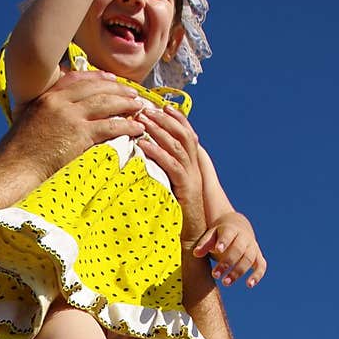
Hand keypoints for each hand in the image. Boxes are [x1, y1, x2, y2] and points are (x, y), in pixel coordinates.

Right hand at [0, 69, 144, 180]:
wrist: (13, 169)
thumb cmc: (14, 154)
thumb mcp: (25, 123)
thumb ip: (40, 115)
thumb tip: (46, 119)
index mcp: (46, 97)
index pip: (78, 80)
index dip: (98, 78)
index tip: (112, 79)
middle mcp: (59, 102)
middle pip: (96, 89)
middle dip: (118, 89)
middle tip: (133, 93)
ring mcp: (70, 117)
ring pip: (106, 104)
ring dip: (126, 104)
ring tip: (140, 106)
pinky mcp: (79, 136)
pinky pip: (110, 127)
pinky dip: (127, 126)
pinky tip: (137, 128)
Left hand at [134, 104, 205, 241]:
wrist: (192, 234)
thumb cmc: (178, 211)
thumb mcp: (172, 184)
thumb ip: (166, 169)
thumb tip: (147, 153)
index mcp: (193, 163)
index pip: (187, 133)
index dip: (176, 117)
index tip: (162, 105)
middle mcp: (195, 166)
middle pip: (183, 134)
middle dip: (165, 119)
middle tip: (146, 108)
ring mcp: (192, 176)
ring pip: (177, 146)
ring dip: (159, 131)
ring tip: (142, 120)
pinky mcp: (185, 188)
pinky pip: (171, 165)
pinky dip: (157, 153)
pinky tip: (143, 146)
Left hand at [192, 214, 267, 287]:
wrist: (237, 227)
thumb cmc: (219, 234)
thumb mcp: (210, 235)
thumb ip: (204, 244)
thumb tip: (196, 253)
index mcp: (231, 229)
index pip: (228, 234)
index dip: (224, 241)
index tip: (218, 249)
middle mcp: (245, 238)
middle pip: (238, 249)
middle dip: (227, 263)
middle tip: (215, 275)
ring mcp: (253, 247)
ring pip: (249, 259)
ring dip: (238, 272)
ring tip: (225, 283)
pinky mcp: (258, 256)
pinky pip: (261, 266)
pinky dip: (257, 275)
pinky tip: (249, 285)